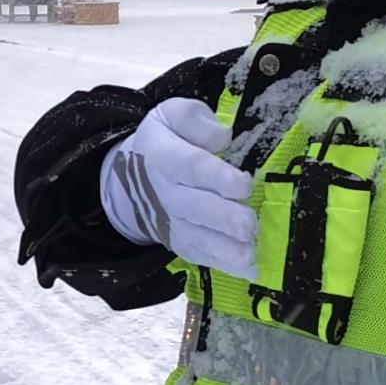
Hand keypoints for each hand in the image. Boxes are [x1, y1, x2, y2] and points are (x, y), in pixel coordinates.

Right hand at [99, 100, 257, 276]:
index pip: (189, 167)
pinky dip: (226, 265)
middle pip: (194, 207)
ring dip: (225, 249)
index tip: (244, 184)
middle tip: (249, 224)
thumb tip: (222, 139)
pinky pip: (203, 256)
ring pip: (197, 238)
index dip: (216, 177)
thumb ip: (194, 120)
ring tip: (250, 254)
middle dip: (223, 218)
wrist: (135, 177)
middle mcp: (165, 192)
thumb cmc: (168, 140)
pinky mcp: (183, 243)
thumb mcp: (172, 115)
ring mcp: (172, 222)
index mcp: (163, 154)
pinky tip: (250, 269)